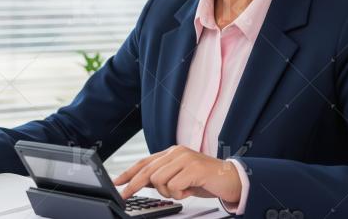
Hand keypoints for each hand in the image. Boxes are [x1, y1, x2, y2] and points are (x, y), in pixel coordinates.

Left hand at [112, 145, 241, 203]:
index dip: (128, 173)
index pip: (144, 162)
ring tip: (181, 191)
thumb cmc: (205, 179)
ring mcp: (185, 159)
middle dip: (134, 185)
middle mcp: (176, 152)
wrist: (231, 179)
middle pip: (147, 170)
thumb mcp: (180, 177)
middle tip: (127, 195)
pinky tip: (189, 190)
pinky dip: (180, 193)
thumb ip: (162, 176)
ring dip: (168, 191)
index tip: (116, 182)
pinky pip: (174, 186)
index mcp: (171, 153)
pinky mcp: (194, 168)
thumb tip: (141, 183)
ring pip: (159, 179)